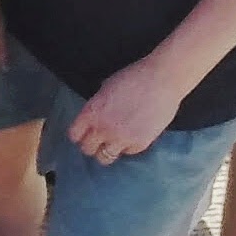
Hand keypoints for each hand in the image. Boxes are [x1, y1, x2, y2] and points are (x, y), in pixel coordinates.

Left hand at [68, 55, 186, 165]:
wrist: (161, 80)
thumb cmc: (133, 78)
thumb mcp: (105, 88)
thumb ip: (96, 107)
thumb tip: (93, 118)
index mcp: (92, 112)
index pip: (74, 135)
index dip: (78, 135)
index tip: (83, 134)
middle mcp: (103, 128)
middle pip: (87, 149)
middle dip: (92, 144)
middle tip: (99, 139)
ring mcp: (121, 139)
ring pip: (105, 158)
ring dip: (107, 150)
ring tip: (114, 142)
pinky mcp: (139, 145)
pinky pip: (127, 153)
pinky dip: (128, 147)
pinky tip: (133, 134)